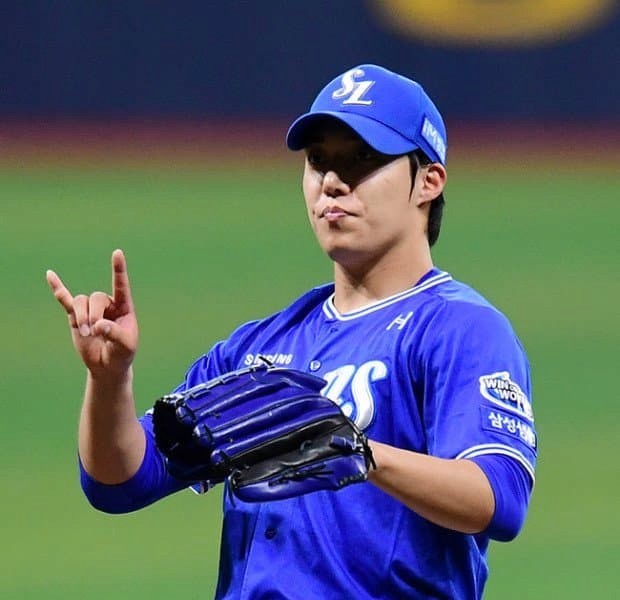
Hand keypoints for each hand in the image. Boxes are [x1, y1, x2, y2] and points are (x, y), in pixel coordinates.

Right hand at [46, 249, 138, 379]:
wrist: (107, 365)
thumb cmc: (122, 353)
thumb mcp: (125, 346)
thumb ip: (114, 333)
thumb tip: (98, 324)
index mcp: (124, 307)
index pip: (121, 285)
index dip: (119, 270)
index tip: (117, 252)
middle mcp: (108, 304)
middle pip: (95, 297)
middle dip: (92, 314)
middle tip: (94, 331)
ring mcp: (91, 309)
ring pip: (81, 301)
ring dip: (81, 316)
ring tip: (86, 333)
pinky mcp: (76, 316)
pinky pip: (66, 300)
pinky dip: (58, 288)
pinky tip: (50, 275)